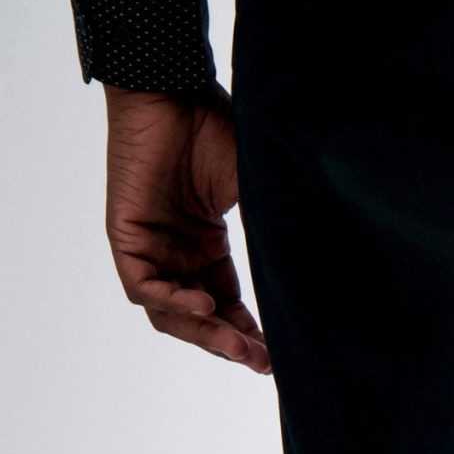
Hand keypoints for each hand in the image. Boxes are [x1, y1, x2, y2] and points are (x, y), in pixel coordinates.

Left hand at [103, 84, 269, 373]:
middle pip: (200, 317)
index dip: (249, 332)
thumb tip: (328, 269)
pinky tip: (204, 308)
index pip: (227, 304)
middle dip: (230, 343)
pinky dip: (173, 303)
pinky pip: (144, 288)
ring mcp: (149, 246)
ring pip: (170, 311)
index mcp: (205, 242)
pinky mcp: (125, 237)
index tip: (276, 356)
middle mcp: (176, 250)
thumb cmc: (215, 126)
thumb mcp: (255, 190)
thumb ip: (279, 230)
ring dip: (203, 333)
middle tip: (261, 363)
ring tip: (238, 347)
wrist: (172, 90)